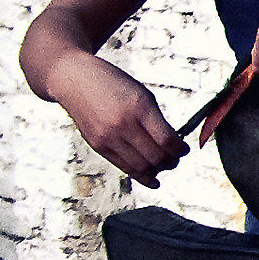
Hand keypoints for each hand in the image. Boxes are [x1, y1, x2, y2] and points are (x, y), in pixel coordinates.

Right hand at [48, 53, 185, 187]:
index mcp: (139, 107)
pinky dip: (141, 176)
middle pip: (155, 156)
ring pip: (141, 166)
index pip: (167, 140)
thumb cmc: (114, 85)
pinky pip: (124, 166)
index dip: (180, 149)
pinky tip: (153, 180)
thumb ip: (156, 120)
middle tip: (176, 160)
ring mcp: (108, 137)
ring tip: (165, 167)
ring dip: (158, 170)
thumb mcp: (141, 95)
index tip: (185, 149)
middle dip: (171, 161)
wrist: (74, 79)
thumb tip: (173, 146)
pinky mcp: (97, 145)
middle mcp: (122, 124)